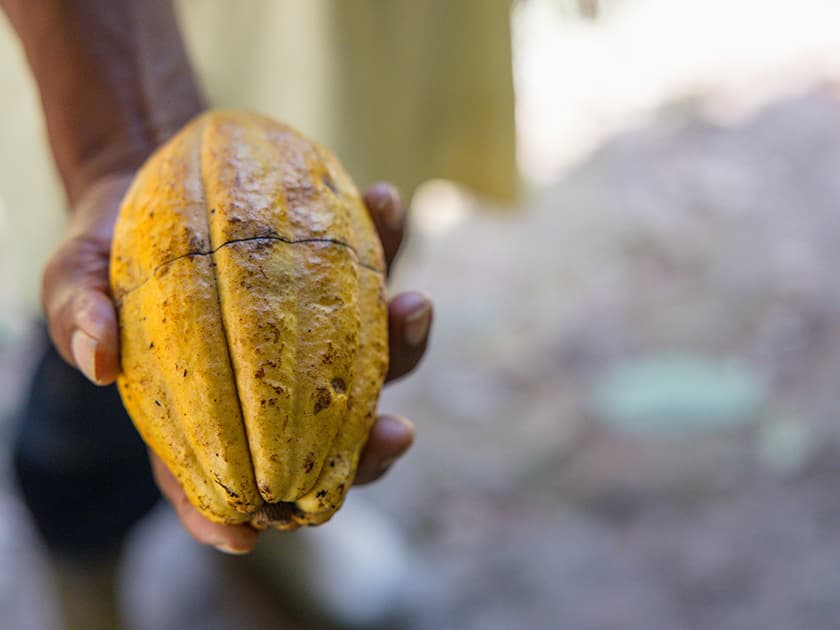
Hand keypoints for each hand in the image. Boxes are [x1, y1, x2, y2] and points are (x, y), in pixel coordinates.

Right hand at [43, 175, 431, 553]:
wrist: (156, 175)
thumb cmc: (113, 246)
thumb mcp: (75, 273)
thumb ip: (76, 309)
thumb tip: (96, 357)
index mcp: (204, 408)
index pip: (213, 480)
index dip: (225, 520)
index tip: (251, 537)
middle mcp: (272, 383)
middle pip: (326, 443)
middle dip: (368, 450)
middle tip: (396, 433)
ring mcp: (313, 332)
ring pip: (375, 359)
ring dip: (405, 340)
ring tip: (410, 303)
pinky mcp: (336, 273)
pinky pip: (372, 264)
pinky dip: (387, 239)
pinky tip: (384, 202)